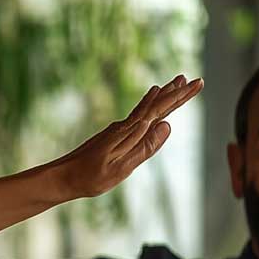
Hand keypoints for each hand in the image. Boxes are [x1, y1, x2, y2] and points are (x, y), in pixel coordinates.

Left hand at [45, 74, 202, 199]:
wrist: (61, 177)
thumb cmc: (89, 177)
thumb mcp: (120, 167)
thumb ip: (144, 147)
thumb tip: (167, 125)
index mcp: (129, 133)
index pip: (160, 109)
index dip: (180, 97)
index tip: (197, 83)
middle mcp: (125, 126)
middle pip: (156, 105)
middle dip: (176, 93)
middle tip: (196, 80)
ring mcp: (119, 129)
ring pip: (147, 108)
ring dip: (164, 95)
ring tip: (176, 82)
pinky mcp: (114, 135)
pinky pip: (137, 115)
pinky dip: (148, 105)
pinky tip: (151, 101)